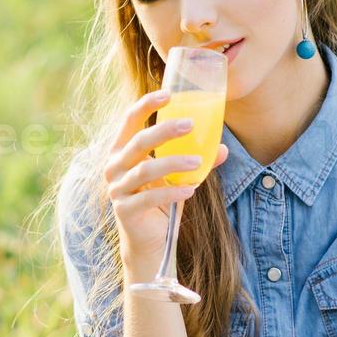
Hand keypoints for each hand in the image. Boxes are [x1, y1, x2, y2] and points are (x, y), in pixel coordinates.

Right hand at [103, 89, 229, 264]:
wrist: (148, 242)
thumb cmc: (160, 202)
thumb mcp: (177, 177)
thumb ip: (194, 160)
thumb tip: (222, 148)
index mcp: (122, 151)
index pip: (129, 120)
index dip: (145, 105)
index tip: (168, 94)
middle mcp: (114, 167)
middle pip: (138, 142)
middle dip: (164, 130)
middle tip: (190, 124)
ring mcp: (117, 189)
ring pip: (145, 170)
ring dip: (173, 164)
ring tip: (198, 161)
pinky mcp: (125, 210)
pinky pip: (149, 198)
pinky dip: (171, 193)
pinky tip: (190, 190)